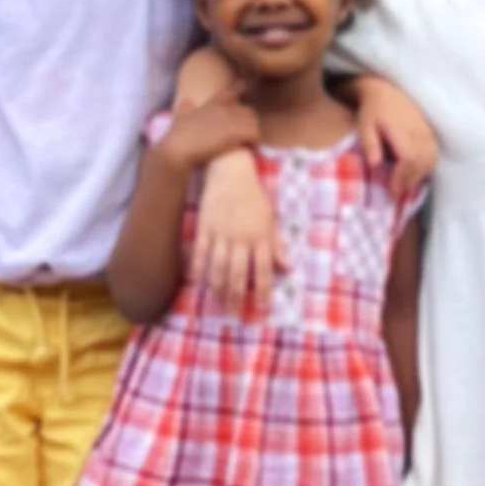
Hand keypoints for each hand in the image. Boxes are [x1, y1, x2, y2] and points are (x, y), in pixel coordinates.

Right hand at [156, 90, 261, 175]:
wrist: (179, 147)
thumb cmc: (178, 135)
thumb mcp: (180, 117)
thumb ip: (185, 109)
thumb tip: (185, 101)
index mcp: (212, 104)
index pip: (229, 91)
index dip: (238, 87)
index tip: (244, 84)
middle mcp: (224, 109)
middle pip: (249, 111)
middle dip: (250, 124)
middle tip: (247, 137)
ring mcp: (230, 119)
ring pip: (254, 123)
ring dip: (253, 134)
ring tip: (249, 145)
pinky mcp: (235, 132)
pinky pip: (254, 134)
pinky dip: (253, 143)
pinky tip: (249, 149)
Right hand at [192, 147, 282, 307]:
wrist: (230, 171)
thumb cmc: (253, 197)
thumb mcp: (270, 220)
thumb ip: (276, 245)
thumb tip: (287, 268)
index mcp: (260, 237)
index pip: (263, 270)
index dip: (263, 291)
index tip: (262, 308)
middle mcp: (240, 238)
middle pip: (238, 274)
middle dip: (236, 297)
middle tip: (234, 314)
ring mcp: (220, 234)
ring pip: (218, 268)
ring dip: (217, 289)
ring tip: (217, 304)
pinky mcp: (204, 228)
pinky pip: (199, 253)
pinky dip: (197, 269)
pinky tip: (197, 283)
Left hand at [353, 76, 437, 196]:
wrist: (386, 92)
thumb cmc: (372, 111)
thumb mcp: (364, 125)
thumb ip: (369, 144)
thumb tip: (374, 165)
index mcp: (402, 130)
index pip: (408, 159)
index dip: (402, 178)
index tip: (392, 192)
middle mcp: (418, 132)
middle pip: (421, 163)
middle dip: (409, 181)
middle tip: (396, 194)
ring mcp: (427, 132)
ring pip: (430, 160)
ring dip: (419, 176)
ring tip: (405, 186)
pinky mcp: (430, 133)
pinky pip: (434, 155)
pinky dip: (426, 168)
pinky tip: (414, 174)